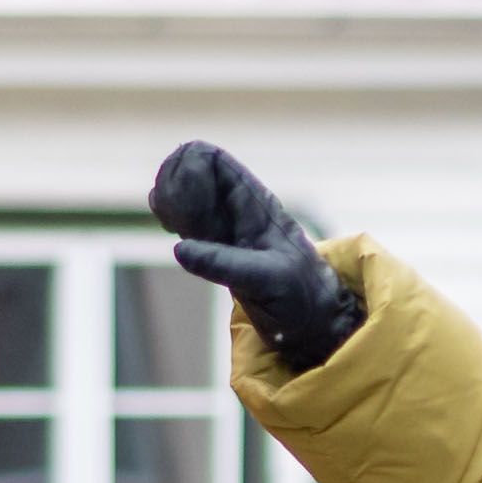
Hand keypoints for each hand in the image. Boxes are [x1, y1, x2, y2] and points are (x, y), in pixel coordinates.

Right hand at [148, 140, 363, 369]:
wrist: (312, 320)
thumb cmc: (301, 294)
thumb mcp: (266, 278)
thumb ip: (225, 263)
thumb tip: (180, 249)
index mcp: (255, 204)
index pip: (215, 161)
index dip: (189, 164)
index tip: (179, 193)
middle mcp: (237, 209)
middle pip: (194, 172)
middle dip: (174, 182)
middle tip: (171, 214)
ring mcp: (225, 227)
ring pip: (187, 195)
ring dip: (171, 200)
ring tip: (169, 221)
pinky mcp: (217, 248)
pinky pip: (188, 220)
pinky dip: (173, 217)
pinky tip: (170, 228)